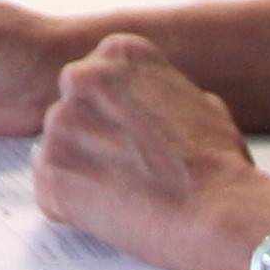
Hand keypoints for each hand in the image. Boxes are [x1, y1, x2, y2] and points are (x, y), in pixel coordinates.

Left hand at [32, 36, 269, 269]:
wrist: (219, 212)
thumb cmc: (219, 165)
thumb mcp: (200, 103)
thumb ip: (160, 95)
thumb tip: (152, 107)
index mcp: (118, 55)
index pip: (93, 84)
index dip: (111, 119)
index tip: (132, 140)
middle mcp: (82, 78)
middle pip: (70, 116)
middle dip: (90, 145)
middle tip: (125, 173)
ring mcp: (61, 123)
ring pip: (58, 154)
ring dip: (81, 177)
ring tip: (123, 198)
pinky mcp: (51, 172)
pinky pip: (49, 192)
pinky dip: (72, 209)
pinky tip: (109, 214)